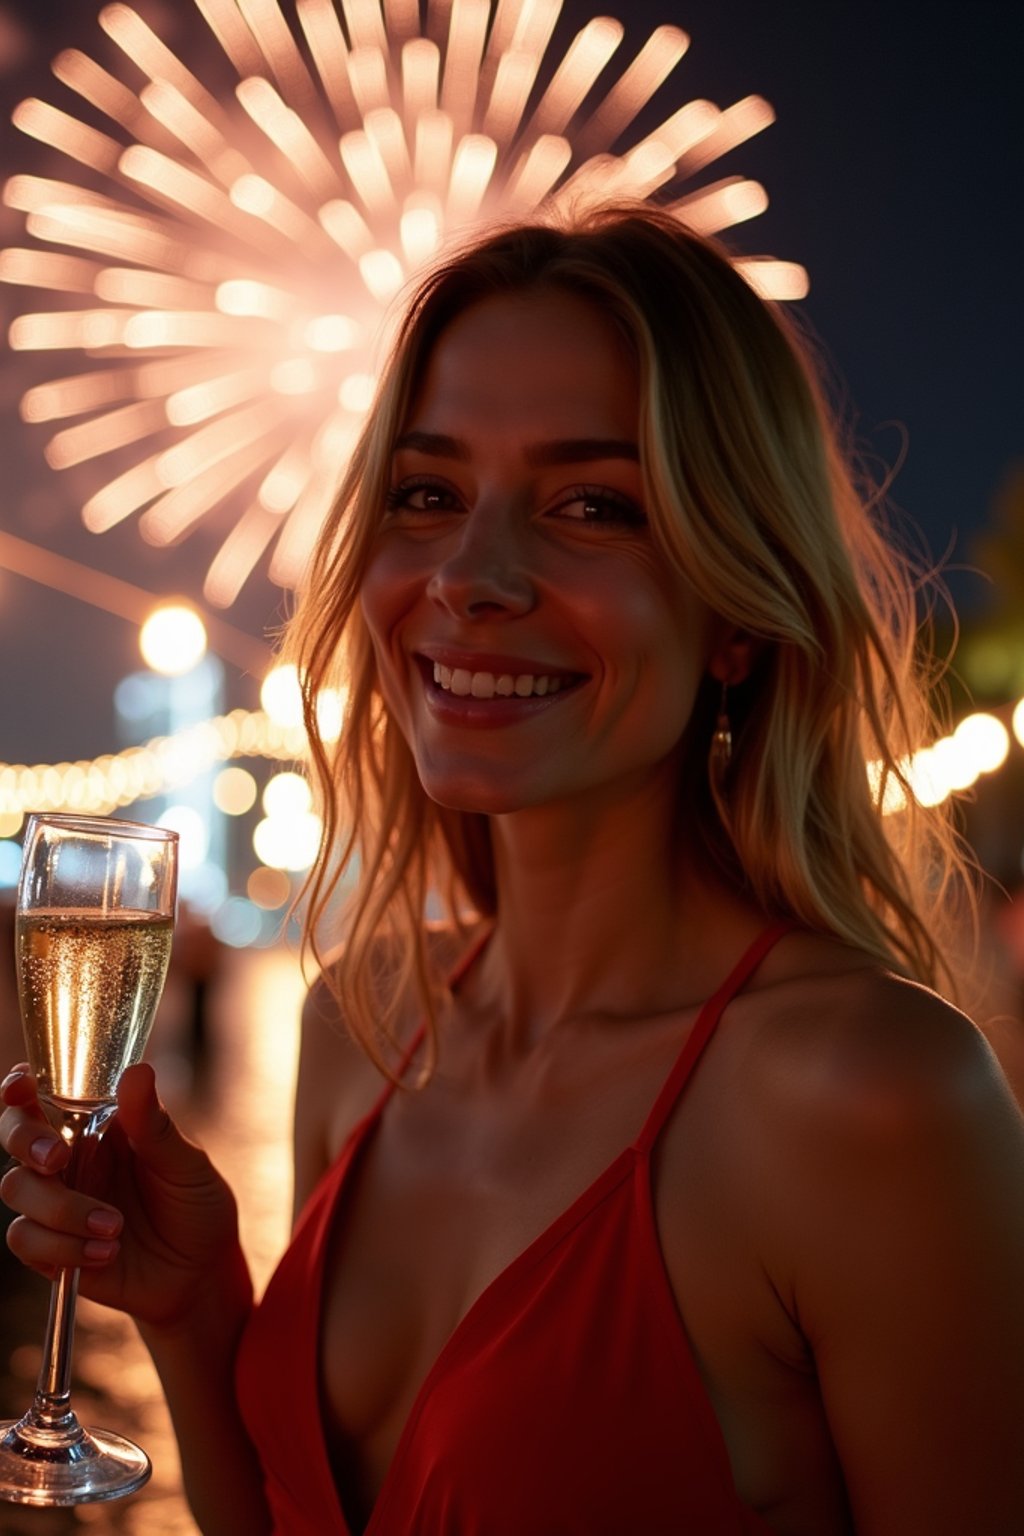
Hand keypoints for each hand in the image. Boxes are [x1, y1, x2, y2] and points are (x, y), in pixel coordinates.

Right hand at [1, 1061, 249, 1328]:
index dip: (20, 1088)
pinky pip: (27, 1241)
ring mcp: (56, 1202)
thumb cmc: (195, 1203)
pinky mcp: (50, 1247)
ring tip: (115, 1227)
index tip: (20, 1084)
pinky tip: (106, 1253)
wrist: (200, 1271)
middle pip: (15, 1137)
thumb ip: (154, 1123)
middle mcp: (68, 1158)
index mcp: (98, 1124)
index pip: (46, 1097)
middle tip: (58, 1157)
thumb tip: (138, 1071)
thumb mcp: (185, 1162)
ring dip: (62, 1209)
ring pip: (17, 1188)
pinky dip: (63, 1248)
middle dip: (26, 1141)